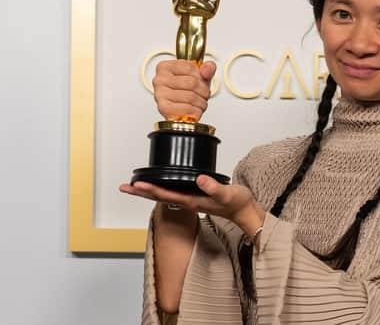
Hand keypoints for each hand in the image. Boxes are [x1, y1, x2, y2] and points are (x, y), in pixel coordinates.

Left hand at [119, 176, 265, 236]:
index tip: (136, 184)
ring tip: (134, 185)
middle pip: (158, 196)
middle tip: (124, 186)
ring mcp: (190, 199)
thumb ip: (213, 187)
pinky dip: (161, 187)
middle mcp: (187, 201)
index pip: (165, 195)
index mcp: (192, 201)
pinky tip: (159, 183)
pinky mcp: (194, 196)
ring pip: (163, 194)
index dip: (150, 189)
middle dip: (141, 192)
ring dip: (148, 190)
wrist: (245, 211)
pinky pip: (172, 191)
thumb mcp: (227, 194)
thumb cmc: (237, 203)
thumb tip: (199, 179)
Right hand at [153, 60, 215, 120]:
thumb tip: (206, 70)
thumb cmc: (189, 90)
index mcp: (165, 67)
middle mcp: (159, 79)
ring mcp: (160, 94)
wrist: (181, 109)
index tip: (201, 81)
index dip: (201, 76)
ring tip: (200, 102)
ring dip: (201, 102)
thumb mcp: (200, 75)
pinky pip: (187, 109)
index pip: (189, 67)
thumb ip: (207, 68)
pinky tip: (195, 110)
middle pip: (192, 83)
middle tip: (204, 94)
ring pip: (191, 97)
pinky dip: (196, 111)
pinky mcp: (163, 108)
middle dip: (204, 91)